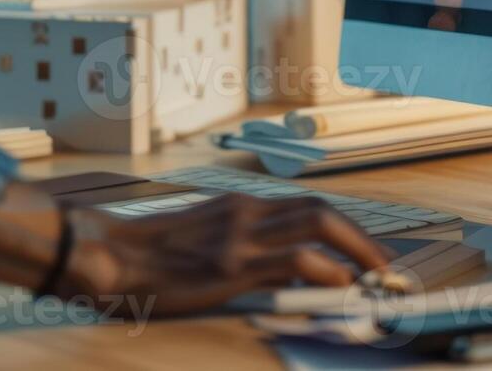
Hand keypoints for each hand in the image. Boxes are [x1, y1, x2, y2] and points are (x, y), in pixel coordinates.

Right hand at [58, 192, 397, 314]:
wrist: (106, 254)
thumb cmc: (145, 254)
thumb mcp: (199, 237)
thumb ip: (235, 242)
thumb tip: (272, 266)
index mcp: (238, 207)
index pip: (305, 207)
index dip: (344, 227)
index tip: (364, 249)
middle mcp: (245, 213)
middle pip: (322, 211)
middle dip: (361, 236)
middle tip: (384, 262)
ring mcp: (240, 237)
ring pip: (319, 226)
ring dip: (357, 249)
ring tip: (376, 274)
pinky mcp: (231, 264)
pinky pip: (294, 259)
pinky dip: (328, 269)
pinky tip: (342, 284)